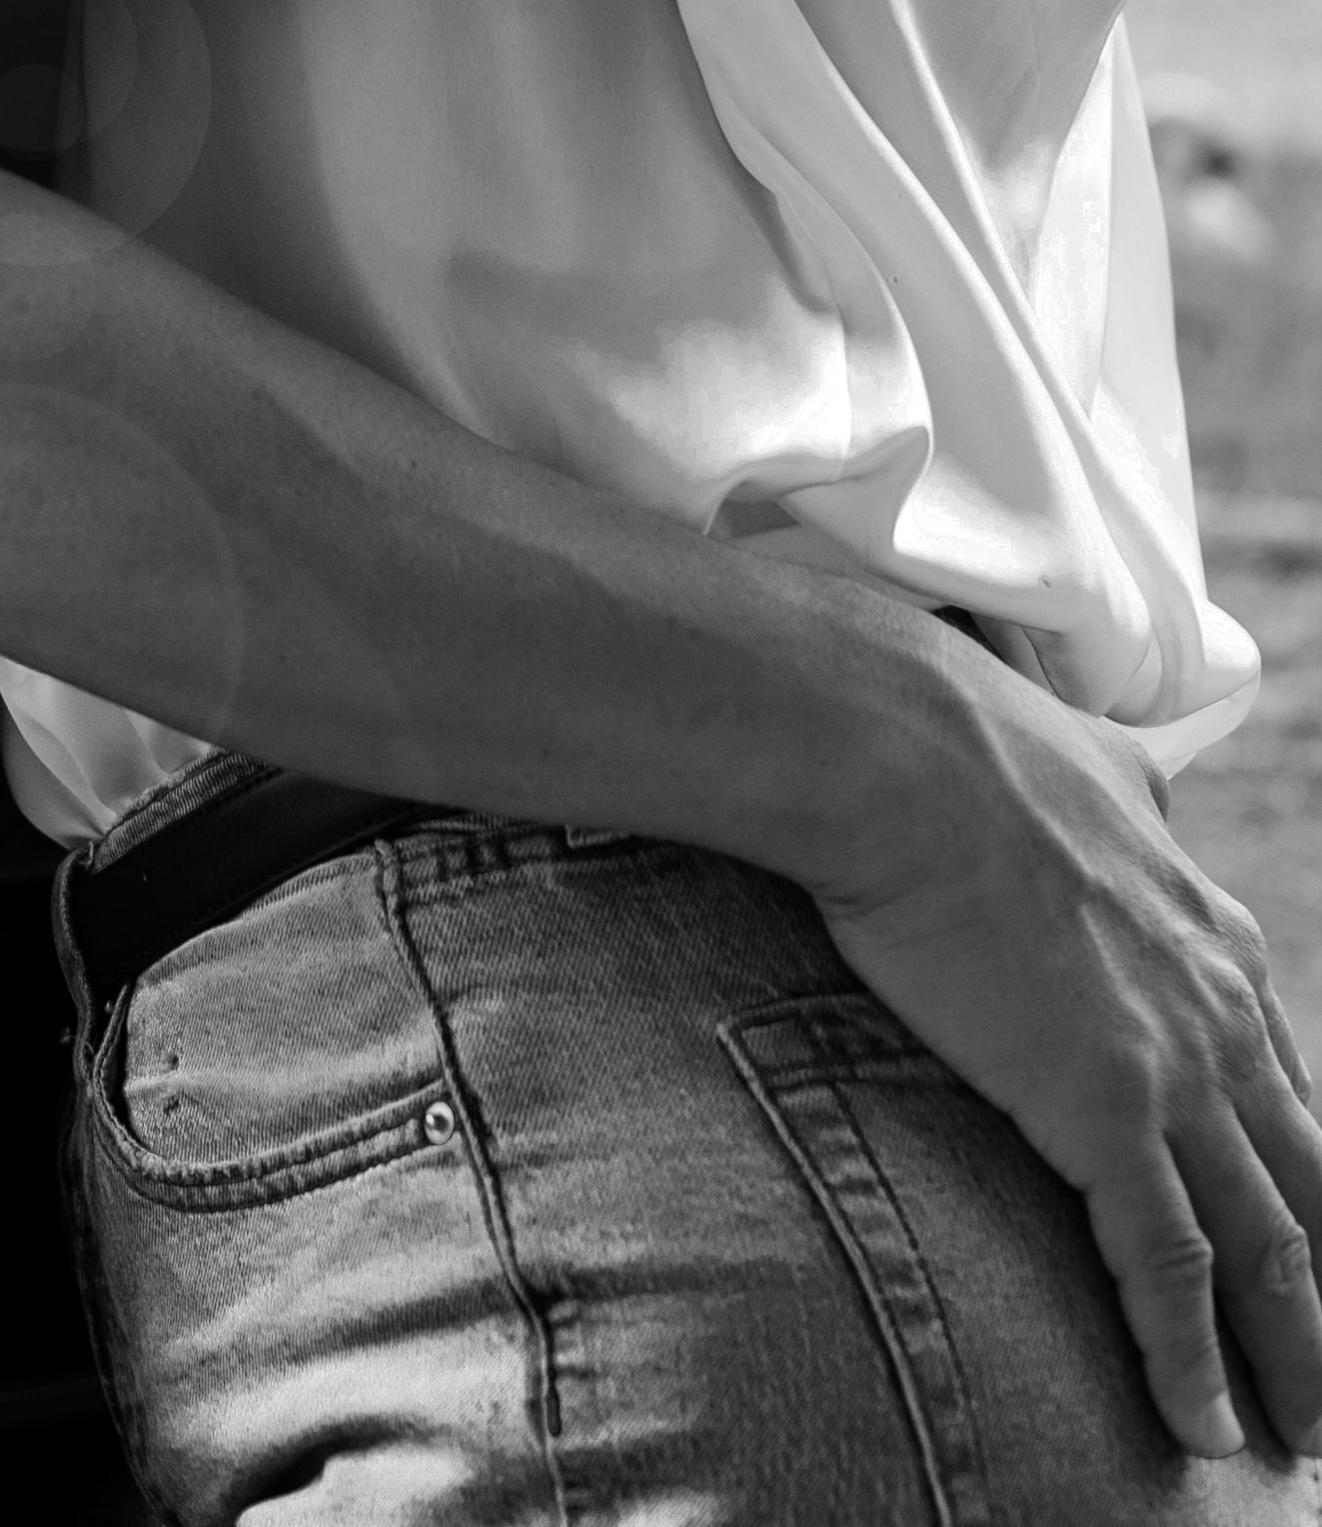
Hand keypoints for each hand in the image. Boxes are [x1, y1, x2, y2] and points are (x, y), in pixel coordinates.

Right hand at [814, 632, 1321, 1461]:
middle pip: (1308, 1188)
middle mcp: (1223, 1012)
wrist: (904, 750)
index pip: (1286, 1092)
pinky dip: (1192, 1360)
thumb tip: (1136, 784)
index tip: (1308, 1243)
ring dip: (1293, 1357)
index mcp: (1217, 939)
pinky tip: (1204, 1429)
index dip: (1303, 1181)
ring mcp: (1175, 1066)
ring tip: (1301, 1440)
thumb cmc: (965, 745)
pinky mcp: (1107, 1109)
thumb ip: (1130, 800)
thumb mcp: (1093, 762)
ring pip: (1269, 1247)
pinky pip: (1172, 1267)